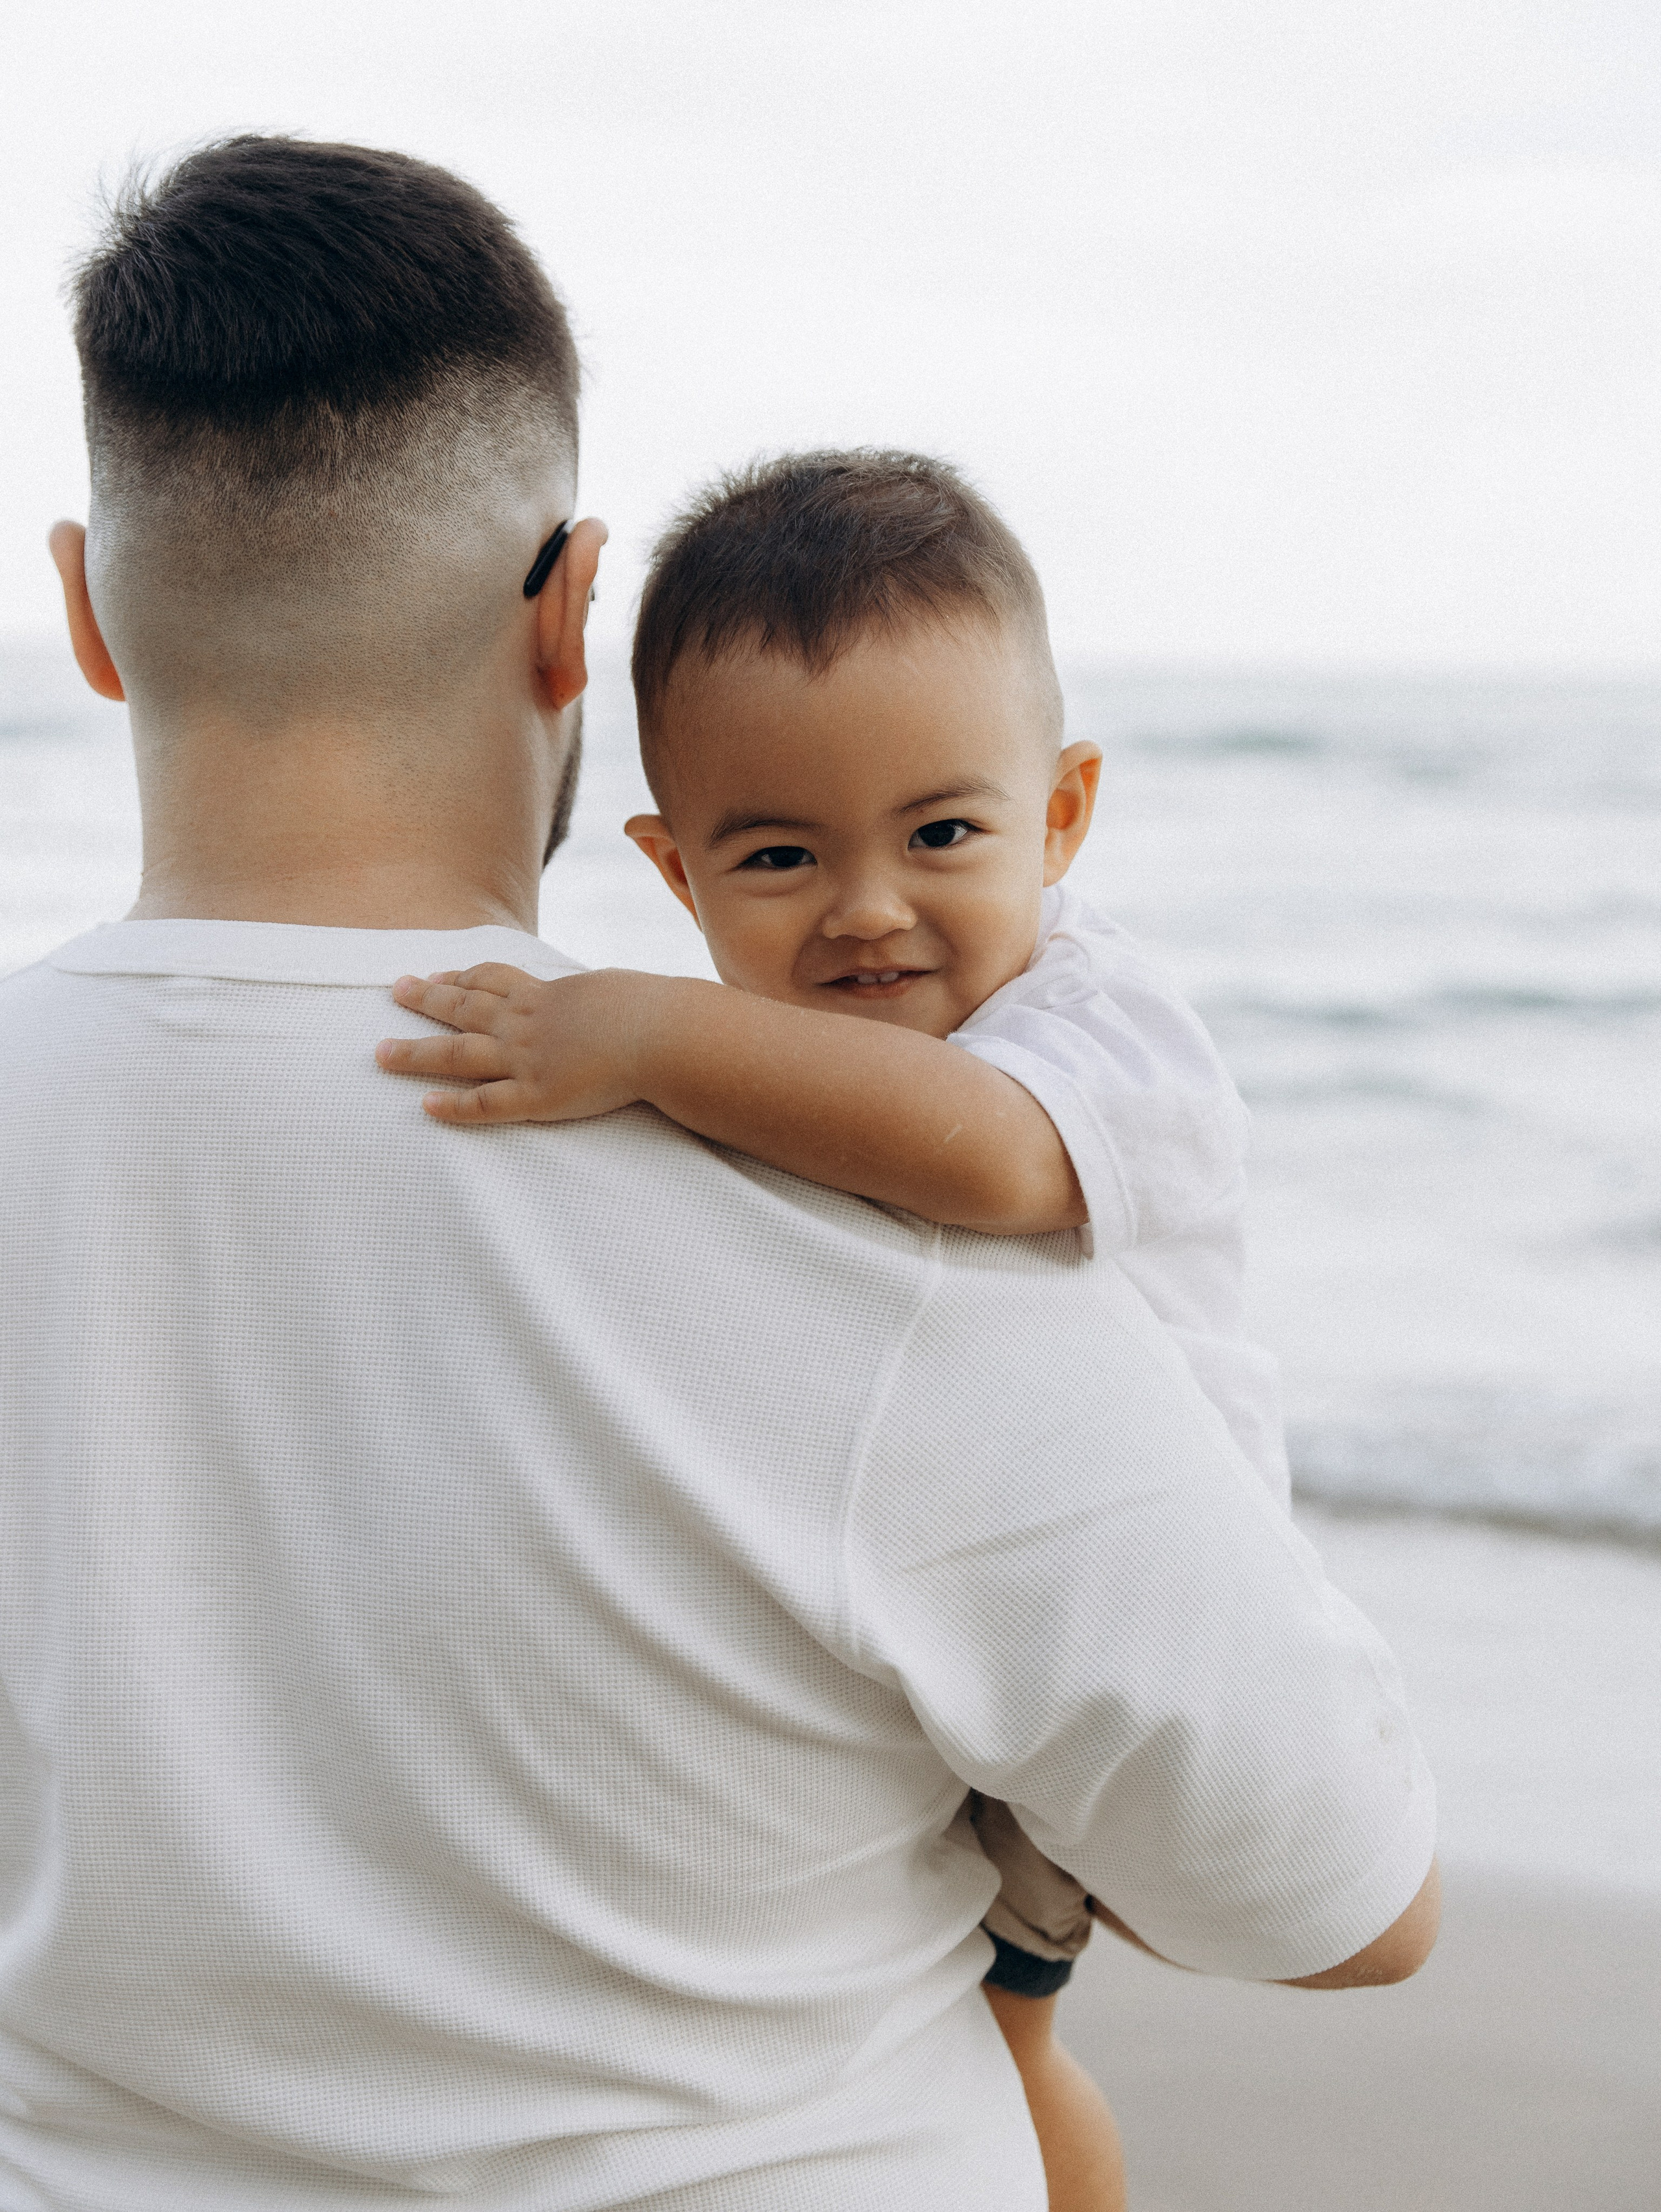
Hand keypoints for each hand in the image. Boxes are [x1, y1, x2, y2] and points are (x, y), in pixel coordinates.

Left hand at [376, 965, 665, 1124]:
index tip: (438, 974)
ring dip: (415, 1053)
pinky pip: (485, 1104)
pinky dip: (452, 1106)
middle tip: (395, 990)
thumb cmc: (652, 1010)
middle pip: (463, 1007)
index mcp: (547, 995)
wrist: (662, 1034)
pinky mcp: (537, 1096)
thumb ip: (596, 999)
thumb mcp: (617, 991)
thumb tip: (606, 1000)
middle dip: (426, 998)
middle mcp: (526, 1023)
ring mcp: (527, 1059)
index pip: (494, 979)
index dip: (463, 977)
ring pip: (457, 1055)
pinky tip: (425, 1106)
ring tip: (380, 1053)